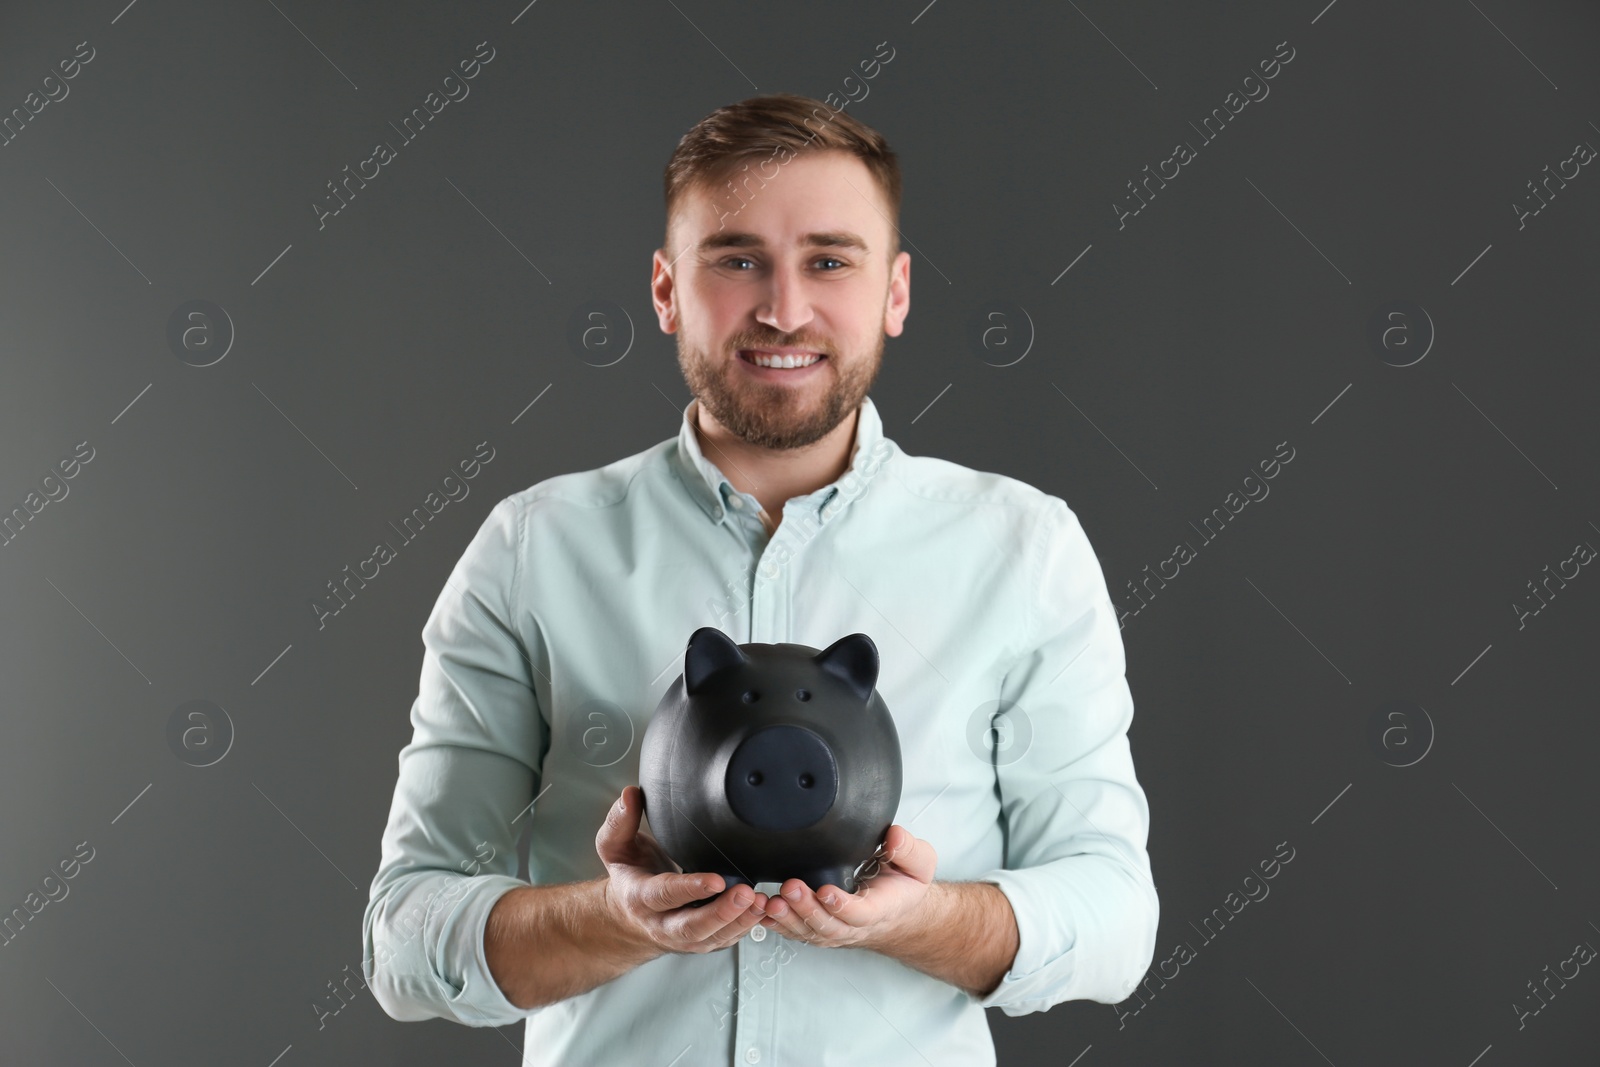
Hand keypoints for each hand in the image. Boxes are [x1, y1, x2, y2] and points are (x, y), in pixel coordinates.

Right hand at [596, 786, 769, 953]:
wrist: (628, 915)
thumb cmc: (630, 874)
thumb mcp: (615, 846)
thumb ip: (620, 820)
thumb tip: (631, 794)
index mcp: (640, 898)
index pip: (665, 895)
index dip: (690, 888)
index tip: (717, 879)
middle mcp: (661, 924)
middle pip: (692, 927)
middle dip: (721, 913)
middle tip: (746, 893)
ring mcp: (683, 937)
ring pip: (712, 938)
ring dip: (740, 922)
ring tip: (762, 902)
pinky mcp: (702, 941)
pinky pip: (725, 941)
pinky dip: (745, 928)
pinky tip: (762, 911)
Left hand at [759, 825, 936, 949]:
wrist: (898, 911)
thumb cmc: (904, 886)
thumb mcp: (918, 864)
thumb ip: (909, 850)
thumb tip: (894, 836)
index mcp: (880, 909)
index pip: (860, 913)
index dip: (842, 906)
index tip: (827, 890)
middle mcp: (854, 925)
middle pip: (828, 926)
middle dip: (807, 908)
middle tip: (791, 888)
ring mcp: (834, 930)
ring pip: (809, 932)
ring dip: (788, 918)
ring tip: (770, 902)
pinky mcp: (817, 929)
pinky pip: (795, 931)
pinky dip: (777, 924)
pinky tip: (762, 911)